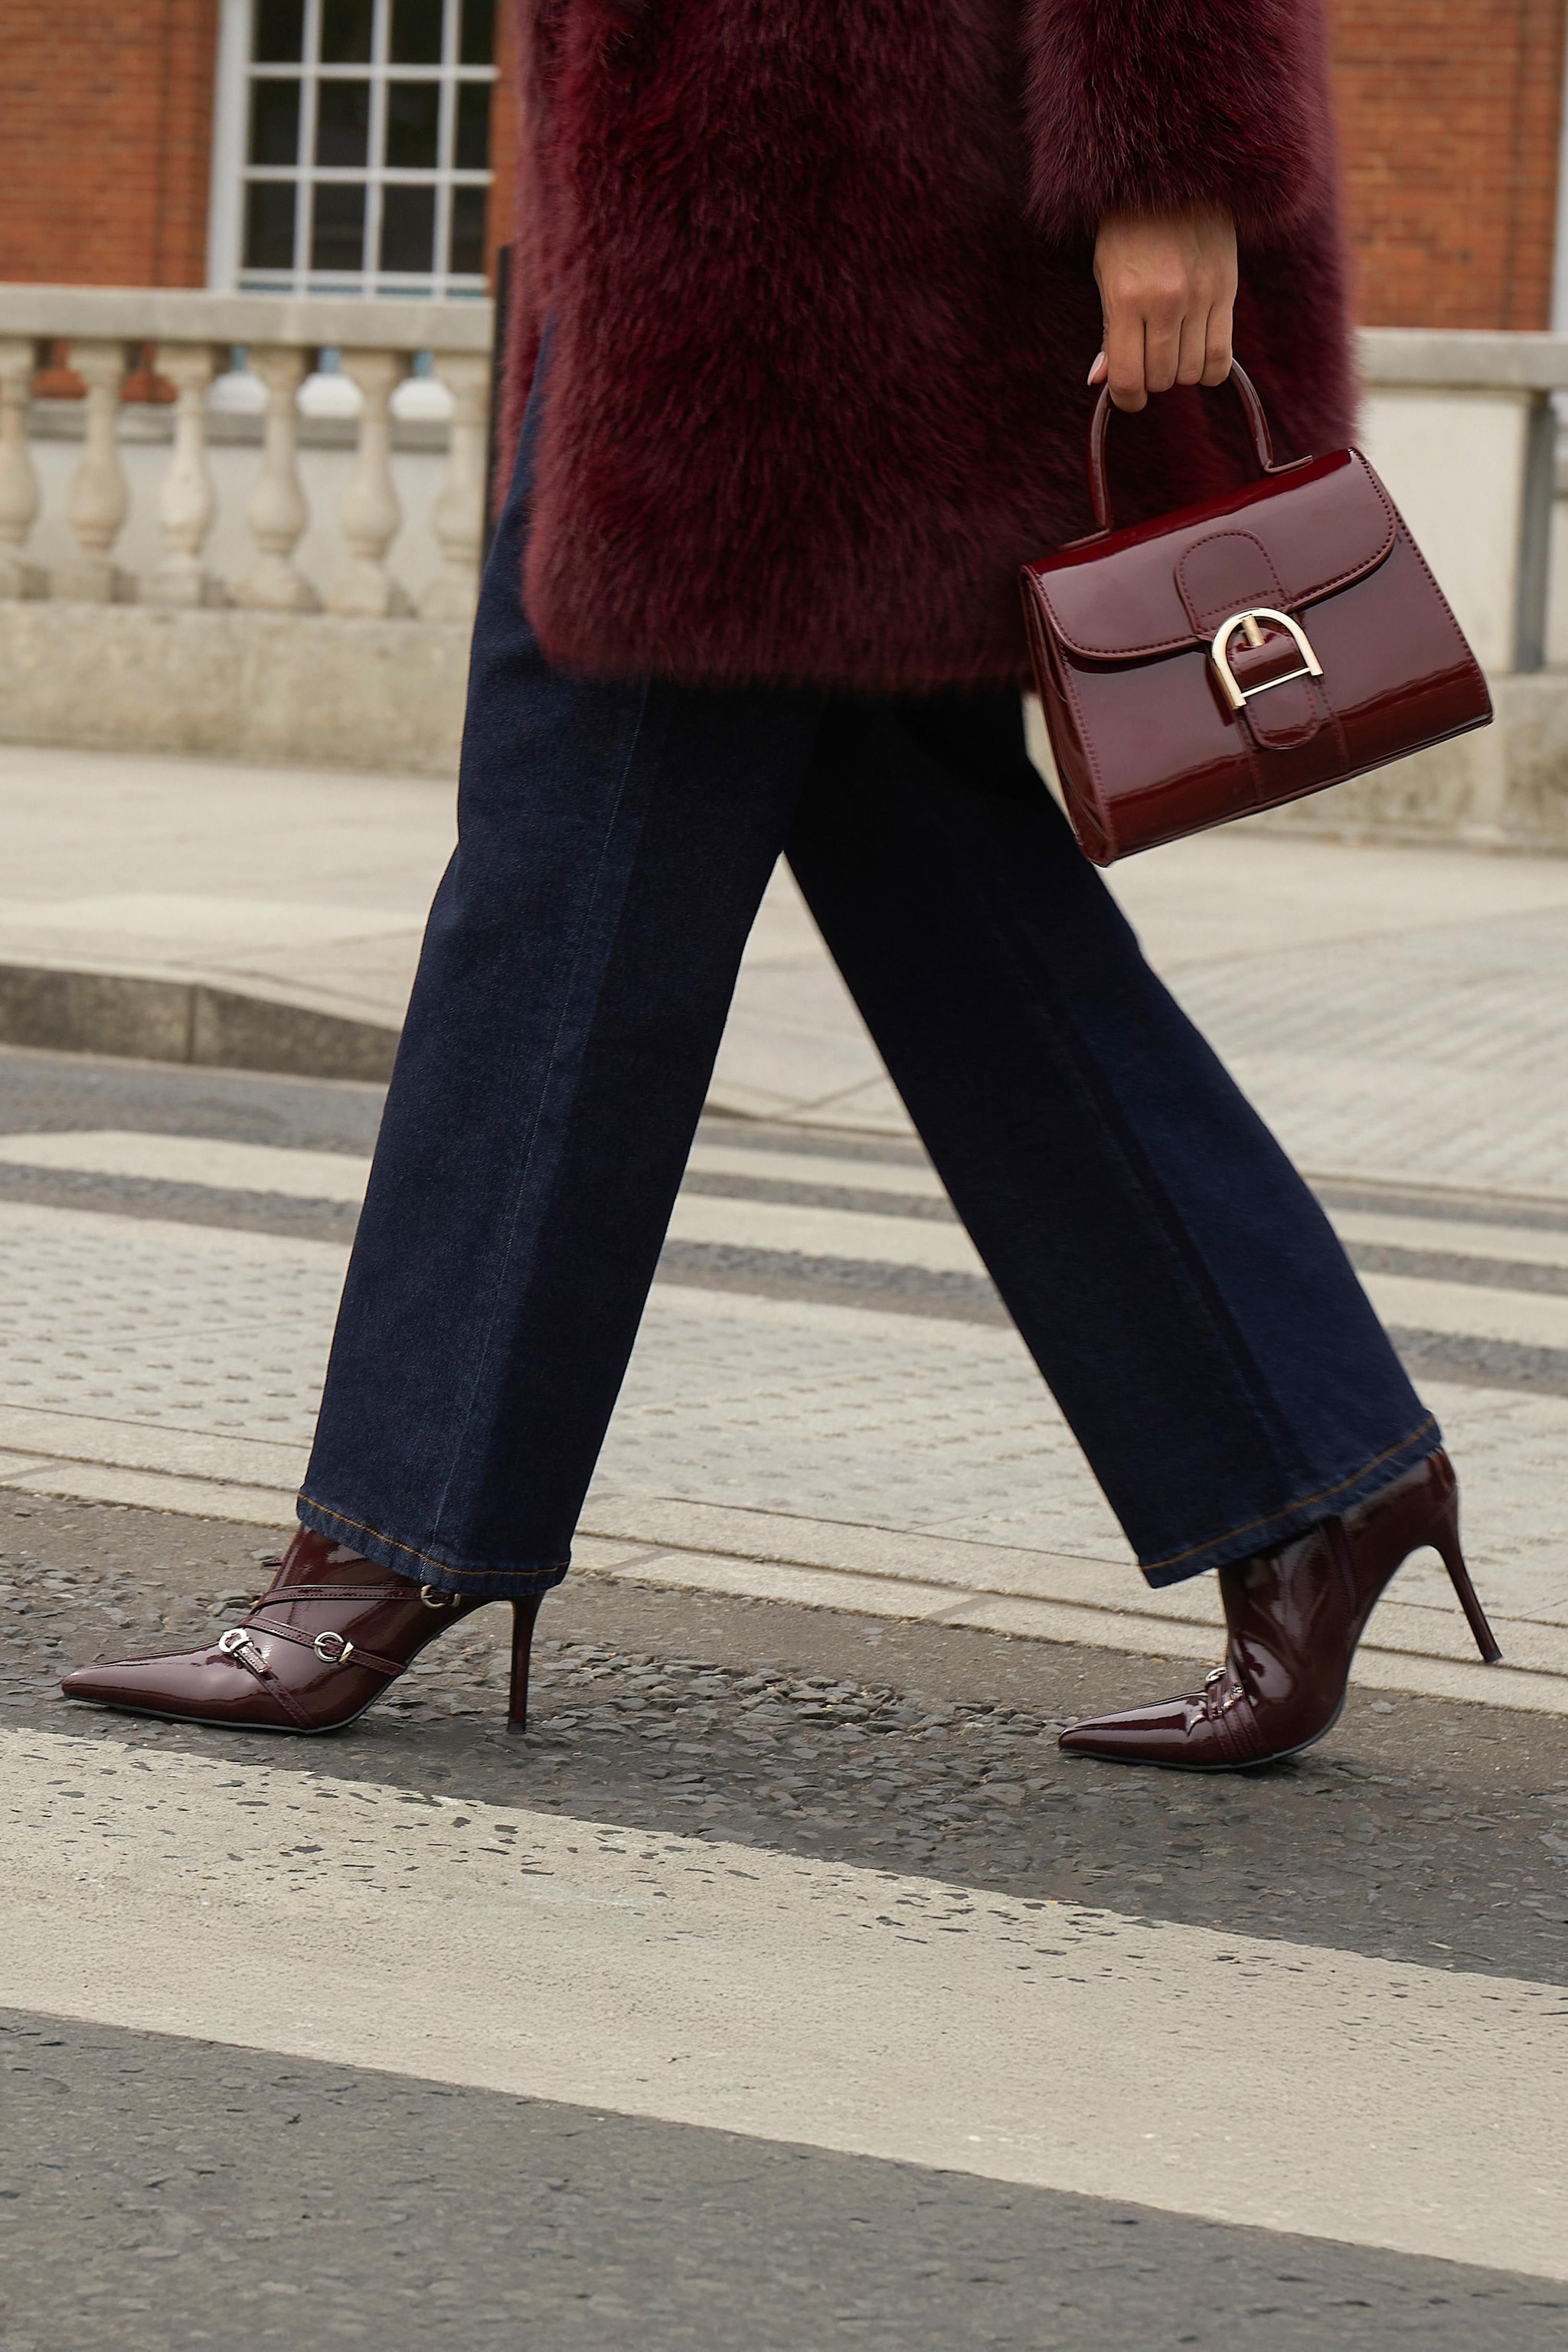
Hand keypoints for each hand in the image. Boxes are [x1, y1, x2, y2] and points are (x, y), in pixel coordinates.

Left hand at [1088, 208, 1237, 412]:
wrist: (1174, 176)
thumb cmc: (1128, 229)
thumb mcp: (1106, 275)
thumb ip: (1108, 331)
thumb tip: (1101, 381)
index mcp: (1126, 297)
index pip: (1129, 379)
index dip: (1126, 400)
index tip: (1127, 397)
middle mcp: (1165, 300)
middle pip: (1162, 379)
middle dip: (1152, 382)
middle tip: (1148, 364)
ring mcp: (1200, 295)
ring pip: (1192, 373)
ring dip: (1179, 373)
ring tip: (1171, 352)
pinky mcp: (1226, 290)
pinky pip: (1221, 357)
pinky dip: (1208, 370)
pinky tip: (1196, 355)